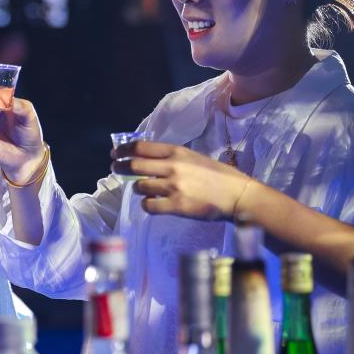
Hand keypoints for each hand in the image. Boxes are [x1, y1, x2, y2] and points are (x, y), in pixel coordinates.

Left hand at [114, 141, 253, 220]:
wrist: (238, 195)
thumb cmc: (219, 176)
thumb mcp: (194, 158)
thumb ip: (172, 158)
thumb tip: (147, 160)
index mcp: (177, 152)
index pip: (141, 147)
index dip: (124, 150)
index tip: (115, 153)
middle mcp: (172, 167)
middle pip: (134, 165)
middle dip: (120, 167)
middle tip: (115, 169)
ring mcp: (173, 187)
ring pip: (139, 186)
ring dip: (138, 188)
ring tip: (145, 189)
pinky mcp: (176, 206)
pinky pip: (149, 205)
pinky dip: (147, 204)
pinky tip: (152, 203)